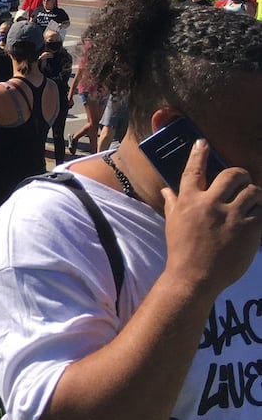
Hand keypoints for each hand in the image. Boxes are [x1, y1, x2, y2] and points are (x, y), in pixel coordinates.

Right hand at [162, 139, 261, 295]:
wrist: (194, 277)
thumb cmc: (181, 249)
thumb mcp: (173, 223)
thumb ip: (173, 202)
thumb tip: (167, 189)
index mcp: (189, 200)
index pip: (194, 170)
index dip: (199, 154)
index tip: (203, 143)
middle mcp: (210, 204)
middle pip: (232, 175)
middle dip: (240, 175)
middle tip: (241, 181)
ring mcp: (232, 216)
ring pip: (253, 192)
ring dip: (253, 195)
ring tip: (250, 203)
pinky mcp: (249, 230)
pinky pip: (261, 212)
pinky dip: (259, 212)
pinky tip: (254, 218)